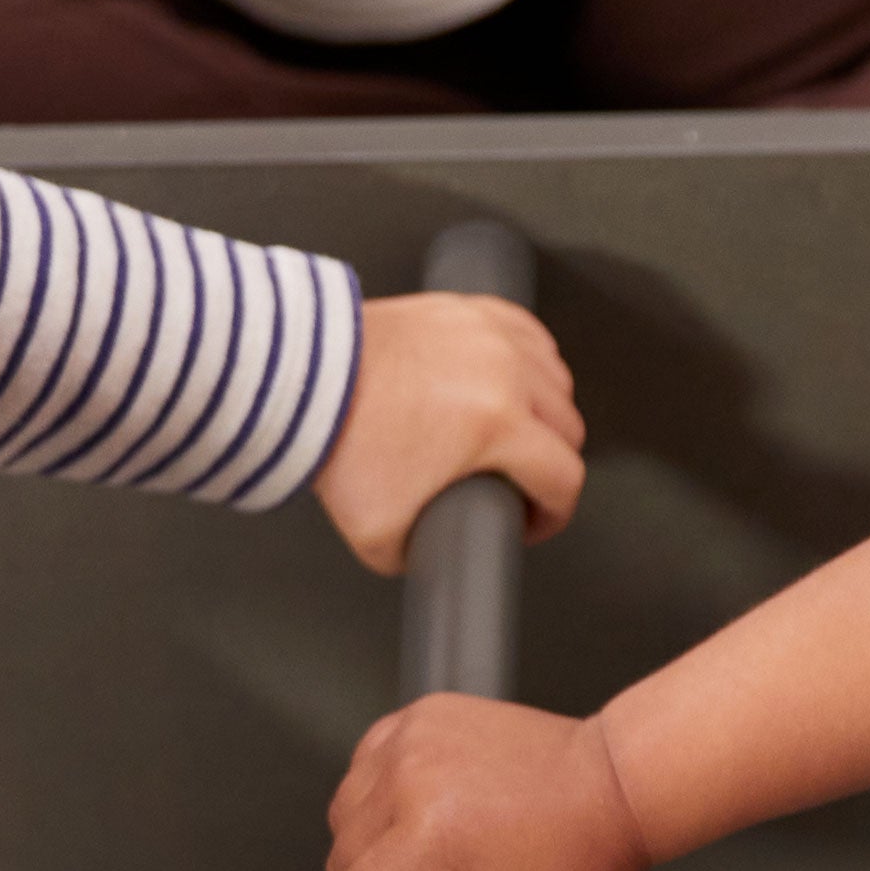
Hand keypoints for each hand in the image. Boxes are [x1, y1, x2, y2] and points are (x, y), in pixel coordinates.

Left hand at [312, 293, 585, 574]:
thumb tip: (442, 560)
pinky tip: (511, 384)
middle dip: (548, 465)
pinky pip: (528, 336)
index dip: (553, 514)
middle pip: (567, 428)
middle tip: (519, 484)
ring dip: (544, 412)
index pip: (563, 478)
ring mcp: (490, 334)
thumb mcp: (381, 536)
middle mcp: (505, 372)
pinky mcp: (469, 309)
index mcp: (497, 424)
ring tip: (515, 435)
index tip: (532, 521)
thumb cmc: (337, 440)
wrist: (302, 380)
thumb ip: (424, 555)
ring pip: (555, 379)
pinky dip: (528, 363)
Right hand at [327, 694, 648, 870]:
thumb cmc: (590, 857)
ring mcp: (411, 739)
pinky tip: (406, 820)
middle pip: (340, 862)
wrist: (618, 782)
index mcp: (431, 835)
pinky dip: (374, 796)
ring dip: (362, 848)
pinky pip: (364, 767)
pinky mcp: (419, 716)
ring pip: (343, 813)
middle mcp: (409, 778)